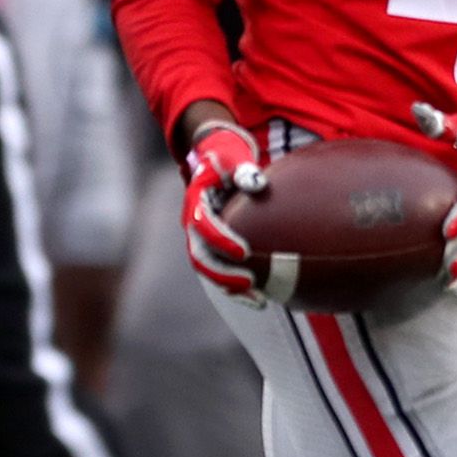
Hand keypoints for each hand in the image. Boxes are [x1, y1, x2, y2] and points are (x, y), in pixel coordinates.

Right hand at [179, 121, 270, 304]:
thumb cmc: (228, 155)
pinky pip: (222, 271)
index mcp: (196, 201)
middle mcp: (194, 223)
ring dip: (232, 288)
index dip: (221, 240)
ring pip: (210, 270)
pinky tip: (262, 299)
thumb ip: (243, 169)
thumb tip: (256, 182)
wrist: (216, 157)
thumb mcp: (234, 156)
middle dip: (223, 274)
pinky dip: (238, 287)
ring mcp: (202, 237)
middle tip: (250, 282)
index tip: (244, 251)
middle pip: (201, 257)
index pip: (203, 225)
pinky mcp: (214, 245)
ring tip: (260, 301)